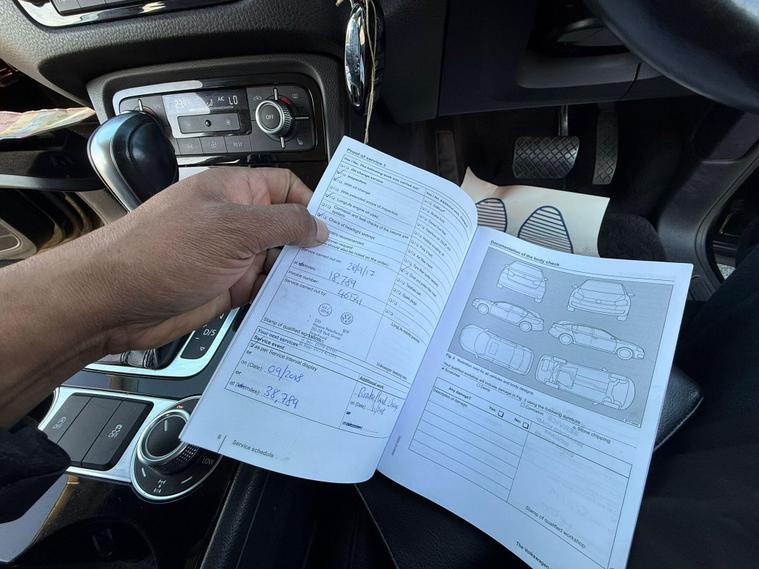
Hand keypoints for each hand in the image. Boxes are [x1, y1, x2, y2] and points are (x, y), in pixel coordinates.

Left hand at [83, 167, 327, 352]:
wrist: (113, 301)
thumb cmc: (161, 251)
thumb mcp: (232, 229)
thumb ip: (282, 225)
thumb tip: (319, 226)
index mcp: (234, 192)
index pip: (285, 186)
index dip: (313, 202)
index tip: (339, 225)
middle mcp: (234, 222)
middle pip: (285, 228)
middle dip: (311, 243)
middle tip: (347, 261)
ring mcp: (230, 257)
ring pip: (277, 263)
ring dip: (299, 274)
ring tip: (333, 287)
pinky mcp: (225, 290)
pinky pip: (262, 292)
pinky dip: (280, 298)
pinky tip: (301, 307)